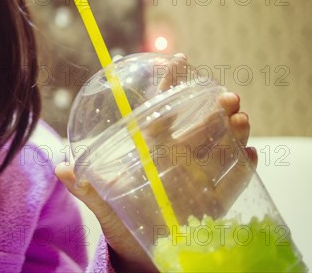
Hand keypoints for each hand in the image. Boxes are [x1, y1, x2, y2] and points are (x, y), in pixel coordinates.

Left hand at [55, 54, 257, 271]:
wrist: (142, 258)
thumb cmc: (121, 226)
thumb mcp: (103, 207)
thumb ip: (85, 189)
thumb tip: (61, 166)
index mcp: (151, 154)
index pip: (161, 114)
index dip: (169, 86)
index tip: (180, 59)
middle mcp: (178, 162)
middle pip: (199, 129)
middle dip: (214, 110)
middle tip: (227, 98)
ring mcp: (199, 180)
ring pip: (219, 150)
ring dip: (232, 133)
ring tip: (241, 119)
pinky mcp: (214, 204)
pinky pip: (232, 183)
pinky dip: (242, 169)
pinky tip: (250, 154)